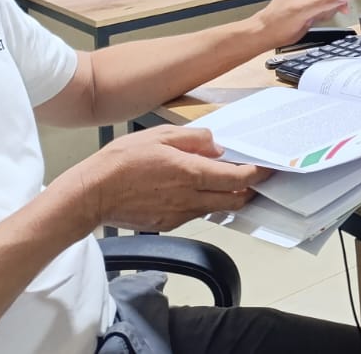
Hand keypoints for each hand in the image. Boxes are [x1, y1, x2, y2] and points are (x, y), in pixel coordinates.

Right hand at [73, 126, 269, 231]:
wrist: (92, 194)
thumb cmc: (122, 161)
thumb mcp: (160, 135)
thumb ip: (195, 139)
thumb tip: (217, 147)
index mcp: (191, 173)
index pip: (237, 179)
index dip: (257, 174)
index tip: (267, 169)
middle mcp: (189, 198)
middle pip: (233, 201)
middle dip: (248, 190)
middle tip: (255, 178)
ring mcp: (178, 214)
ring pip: (215, 209)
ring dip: (227, 198)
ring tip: (227, 182)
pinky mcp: (167, 224)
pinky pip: (195, 214)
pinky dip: (204, 203)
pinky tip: (196, 190)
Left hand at [253, 0, 352, 50]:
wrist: (270, 34)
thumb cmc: (277, 20)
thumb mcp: (302, 9)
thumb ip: (325, 0)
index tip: (342, 5)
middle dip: (333, 1)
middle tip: (324, 12)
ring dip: (330, 9)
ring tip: (315, 14)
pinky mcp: (318, 1)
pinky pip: (333, 4)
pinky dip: (328, 13)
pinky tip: (316, 17)